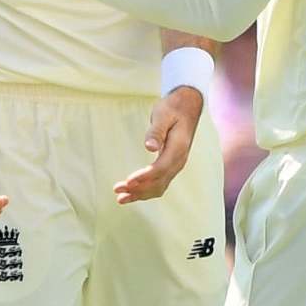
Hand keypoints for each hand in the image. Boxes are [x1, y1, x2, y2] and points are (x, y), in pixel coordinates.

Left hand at [113, 86, 202, 204]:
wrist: (187, 107)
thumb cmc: (172, 109)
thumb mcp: (163, 114)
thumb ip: (156, 131)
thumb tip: (149, 147)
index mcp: (178, 148)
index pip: (160, 168)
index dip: (144, 176)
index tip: (128, 181)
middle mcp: (179, 160)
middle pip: (159, 182)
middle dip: (138, 189)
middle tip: (118, 190)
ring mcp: (176, 165)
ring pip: (159, 186)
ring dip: (140, 193)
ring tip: (120, 197)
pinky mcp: (170, 166)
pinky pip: (159, 183)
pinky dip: (145, 190)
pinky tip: (132, 193)